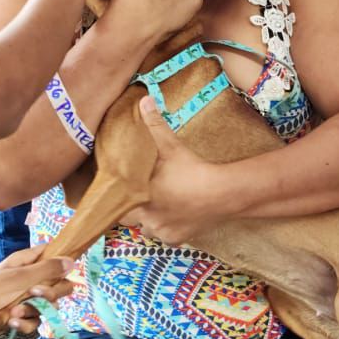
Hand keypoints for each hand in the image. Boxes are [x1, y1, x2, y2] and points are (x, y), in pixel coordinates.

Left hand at [0, 247, 73, 331]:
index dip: (61, 263)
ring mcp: (25, 299)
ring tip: (14, 313)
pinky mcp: (21, 317)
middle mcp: (28, 279)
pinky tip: (12, 323)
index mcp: (26, 262)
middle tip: (35, 295)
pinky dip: (25, 324)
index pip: (52, 255)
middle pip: (58, 285)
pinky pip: (35, 322)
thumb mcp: (18, 278)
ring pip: (48, 307)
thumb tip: (71, 260)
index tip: (62, 274)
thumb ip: (46, 270)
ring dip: (33, 312)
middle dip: (50, 294)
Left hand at [121, 97, 219, 244]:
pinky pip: (165, 238)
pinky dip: (168, 229)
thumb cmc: (193, 170)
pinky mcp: (176, 239)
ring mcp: (161, 231)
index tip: (124, 192)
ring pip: (147, 229)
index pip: (116, 205)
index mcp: (138, 196)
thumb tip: (144, 99)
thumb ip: (155, 124)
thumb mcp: (172, 146)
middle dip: (136, 209)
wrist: (222, 194)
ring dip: (151, 220)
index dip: (119, 199)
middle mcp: (146, 219)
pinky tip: (175, 217)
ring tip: (160, 207)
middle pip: (131, 219)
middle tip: (145, 197)